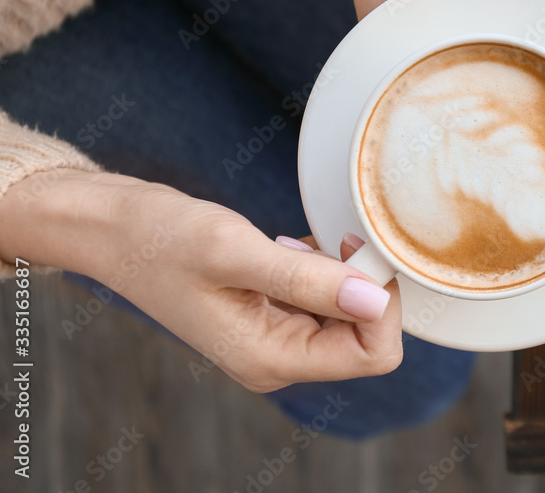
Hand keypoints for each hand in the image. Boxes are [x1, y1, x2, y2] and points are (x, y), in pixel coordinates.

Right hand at [0, 170, 401, 391]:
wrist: (115, 230)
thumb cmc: (162, 239)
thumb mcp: (236, 253)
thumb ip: (308, 280)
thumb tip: (377, 300)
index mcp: (271, 360)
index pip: (373, 353)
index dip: (382, 304)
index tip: (357, 252)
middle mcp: (279, 359)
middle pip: (367, 336)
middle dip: (362, 285)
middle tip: (330, 240)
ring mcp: (276, 339)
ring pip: (349, 313)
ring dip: (340, 273)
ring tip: (293, 244)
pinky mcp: (273, 315)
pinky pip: (326, 297)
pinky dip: (323, 268)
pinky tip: (290, 246)